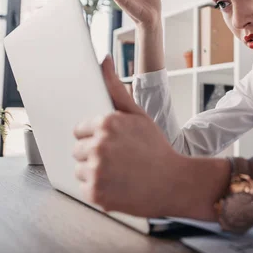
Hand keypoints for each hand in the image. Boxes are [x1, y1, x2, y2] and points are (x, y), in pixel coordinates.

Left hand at [72, 55, 183, 216]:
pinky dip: (98, 189)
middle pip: (78, 150)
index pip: (80, 130)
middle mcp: (98, 146)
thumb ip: (116, 88)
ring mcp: (96, 171)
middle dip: (94, 154)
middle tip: (120, 159)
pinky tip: (117, 185)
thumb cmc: (156, 148)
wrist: (174, 182)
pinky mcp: (95, 192)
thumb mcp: (138, 115)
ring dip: (95, 172)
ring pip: (80, 169)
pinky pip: (84, 188)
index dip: (97, 137)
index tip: (114, 144)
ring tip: (119, 173)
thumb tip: (103, 60)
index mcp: (106, 123)